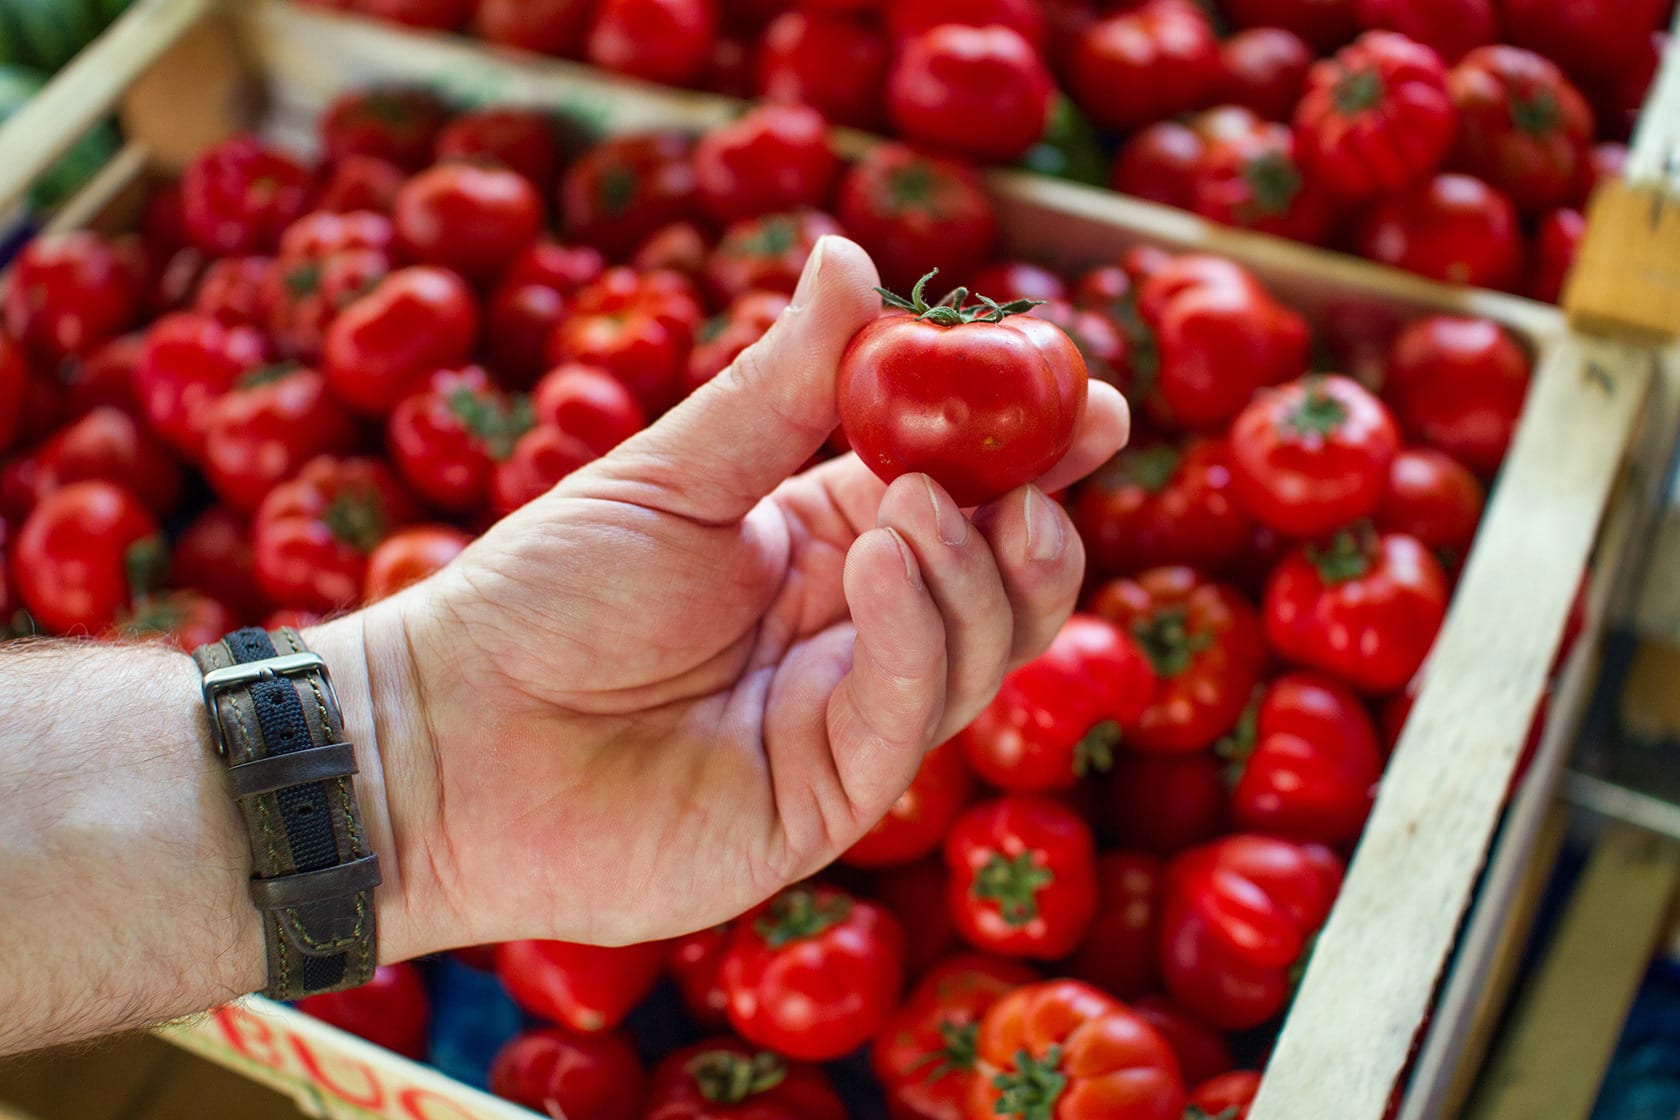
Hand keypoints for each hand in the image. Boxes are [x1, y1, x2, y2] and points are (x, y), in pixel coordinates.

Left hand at [317, 236, 1129, 958]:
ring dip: (977, 560)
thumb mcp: (674, 472)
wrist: (451, 741)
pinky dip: (920, 625)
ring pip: (982, 643)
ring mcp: (847, 718)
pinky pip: (912, 707)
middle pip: (999, 577)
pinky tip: (884, 555)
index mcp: (822, 544)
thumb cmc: (544, 595)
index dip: (1033, 450)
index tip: (1089, 394)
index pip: (960, 494)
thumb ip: (779, 383)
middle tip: (1049, 447)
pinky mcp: (831, 795)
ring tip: (920, 497)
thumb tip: (851, 256)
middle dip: (1039, 512)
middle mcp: (853, 631)